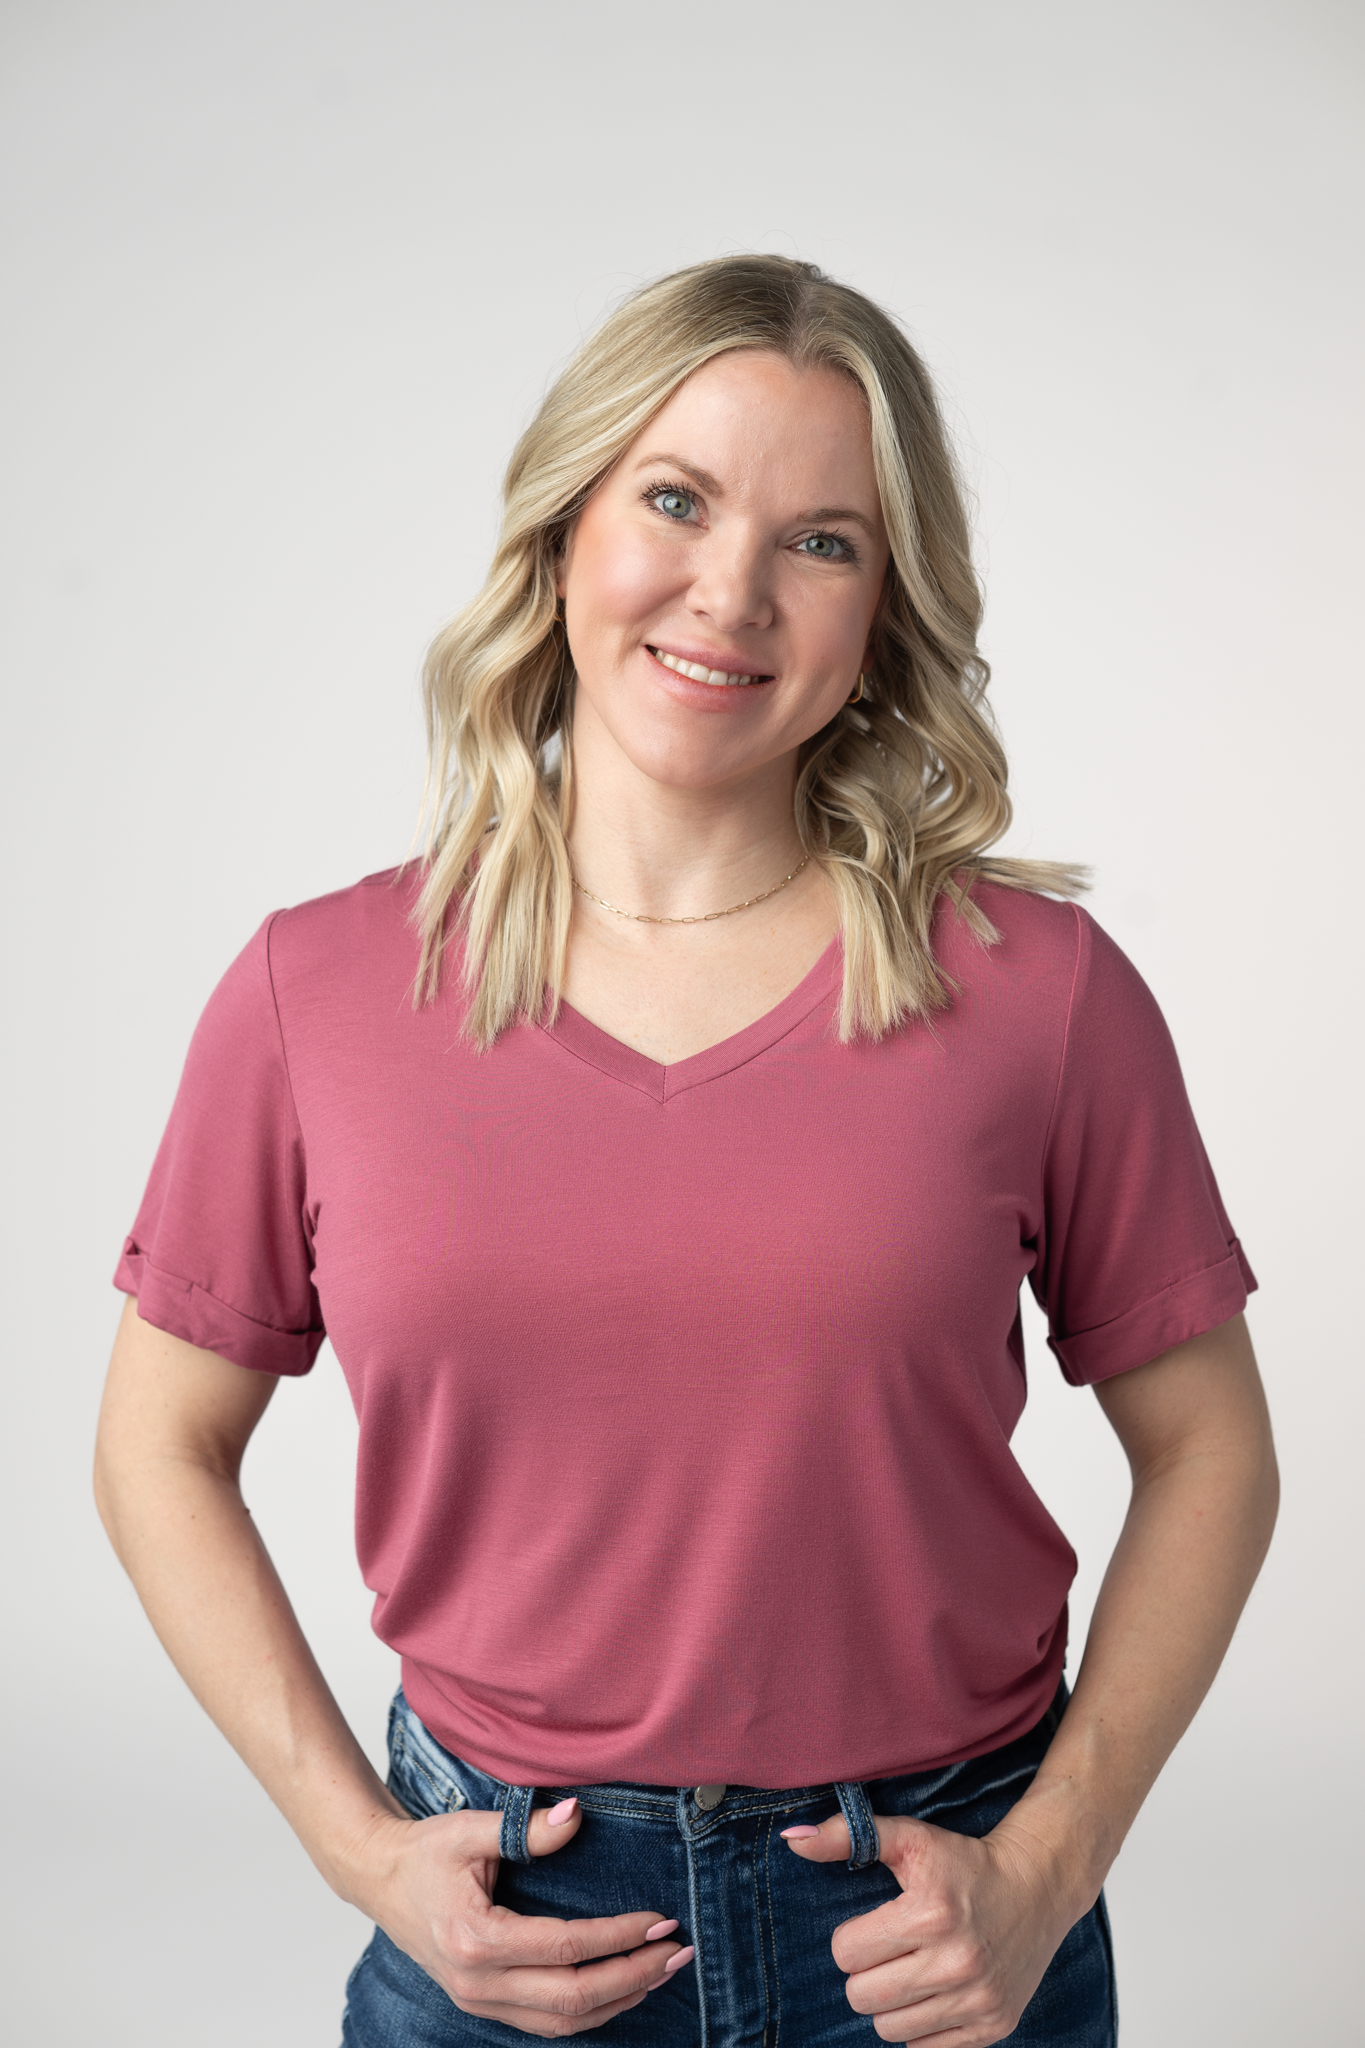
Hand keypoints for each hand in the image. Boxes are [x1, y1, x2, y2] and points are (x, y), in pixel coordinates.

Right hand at [354, 1798, 691, 2036]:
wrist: (379, 1879)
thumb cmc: (424, 1852)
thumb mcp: (470, 1829)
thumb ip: (526, 1830)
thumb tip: (577, 1818)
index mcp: (476, 1938)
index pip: (565, 1948)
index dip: (618, 1937)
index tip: (659, 1921)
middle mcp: (478, 1983)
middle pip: (571, 1998)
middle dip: (632, 1977)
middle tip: (676, 1952)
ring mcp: (480, 2001)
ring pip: (562, 2022)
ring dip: (618, 2001)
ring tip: (661, 1972)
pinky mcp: (484, 2004)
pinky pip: (545, 2024)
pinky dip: (589, 2012)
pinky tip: (620, 1991)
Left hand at [782, 1807, 1081, 2043]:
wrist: (1038, 1887)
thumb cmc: (964, 1863)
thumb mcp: (911, 1838)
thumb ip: (849, 1835)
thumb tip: (793, 1839)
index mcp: (931, 1913)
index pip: (846, 1952)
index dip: (852, 1938)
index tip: (874, 1926)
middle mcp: (957, 1961)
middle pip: (863, 1997)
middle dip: (865, 1975)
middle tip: (888, 1953)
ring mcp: (978, 2000)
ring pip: (890, 2029)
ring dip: (891, 2004)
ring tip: (912, 1972)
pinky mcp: (993, 2027)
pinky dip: (921, 2025)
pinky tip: (935, 1993)